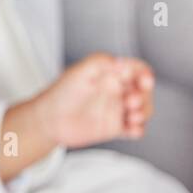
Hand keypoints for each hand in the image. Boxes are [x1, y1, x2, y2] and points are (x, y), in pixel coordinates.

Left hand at [34, 52, 154, 147]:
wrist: (47, 119)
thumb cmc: (61, 93)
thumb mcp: (80, 71)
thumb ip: (101, 62)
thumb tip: (122, 62)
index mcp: (110, 74)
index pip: (137, 70)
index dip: (145, 74)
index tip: (144, 81)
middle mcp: (116, 91)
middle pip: (144, 91)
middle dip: (144, 96)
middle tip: (131, 101)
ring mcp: (117, 109)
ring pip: (144, 110)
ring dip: (144, 113)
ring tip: (133, 116)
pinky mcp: (115, 126)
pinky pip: (135, 128)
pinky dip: (139, 129)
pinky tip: (132, 129)